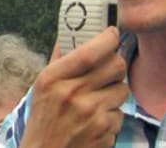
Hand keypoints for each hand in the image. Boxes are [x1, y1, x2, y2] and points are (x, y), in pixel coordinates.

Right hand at [19, 26, 127, 147]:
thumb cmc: (43, 120)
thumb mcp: (42, 87)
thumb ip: (59, 60)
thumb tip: (70, 34)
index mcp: (53, 78)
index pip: (90, 51)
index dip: (108, 39)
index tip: (112, 34)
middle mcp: (72, 94)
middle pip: (116, 65)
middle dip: (115, 66)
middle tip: (108, 70)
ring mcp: (90, 114)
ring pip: (123, 90)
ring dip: (114, 94)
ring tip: (98, 101)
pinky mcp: (104, 132)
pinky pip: (120, 114)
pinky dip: (112, 117)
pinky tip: (96, 121)